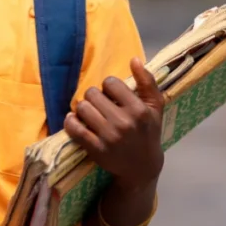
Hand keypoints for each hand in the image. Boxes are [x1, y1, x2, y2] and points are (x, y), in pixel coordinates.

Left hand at [64, 58, 165, 188]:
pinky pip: (74, 128)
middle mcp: (124, 123)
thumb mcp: (155, 107)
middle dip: (94, 97)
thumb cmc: (148, 132)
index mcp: (139, 110)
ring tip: (90, 113)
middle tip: (99, 105)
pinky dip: (70, 121)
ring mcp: (109, 137)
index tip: (112, 95)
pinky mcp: (96, 149)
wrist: (142, 166)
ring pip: (82, 108)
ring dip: (83, 108)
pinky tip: (75, 121)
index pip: (110, 82)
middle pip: (93, 94)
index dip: (109, 86)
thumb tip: (134, 59)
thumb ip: (147, 81)